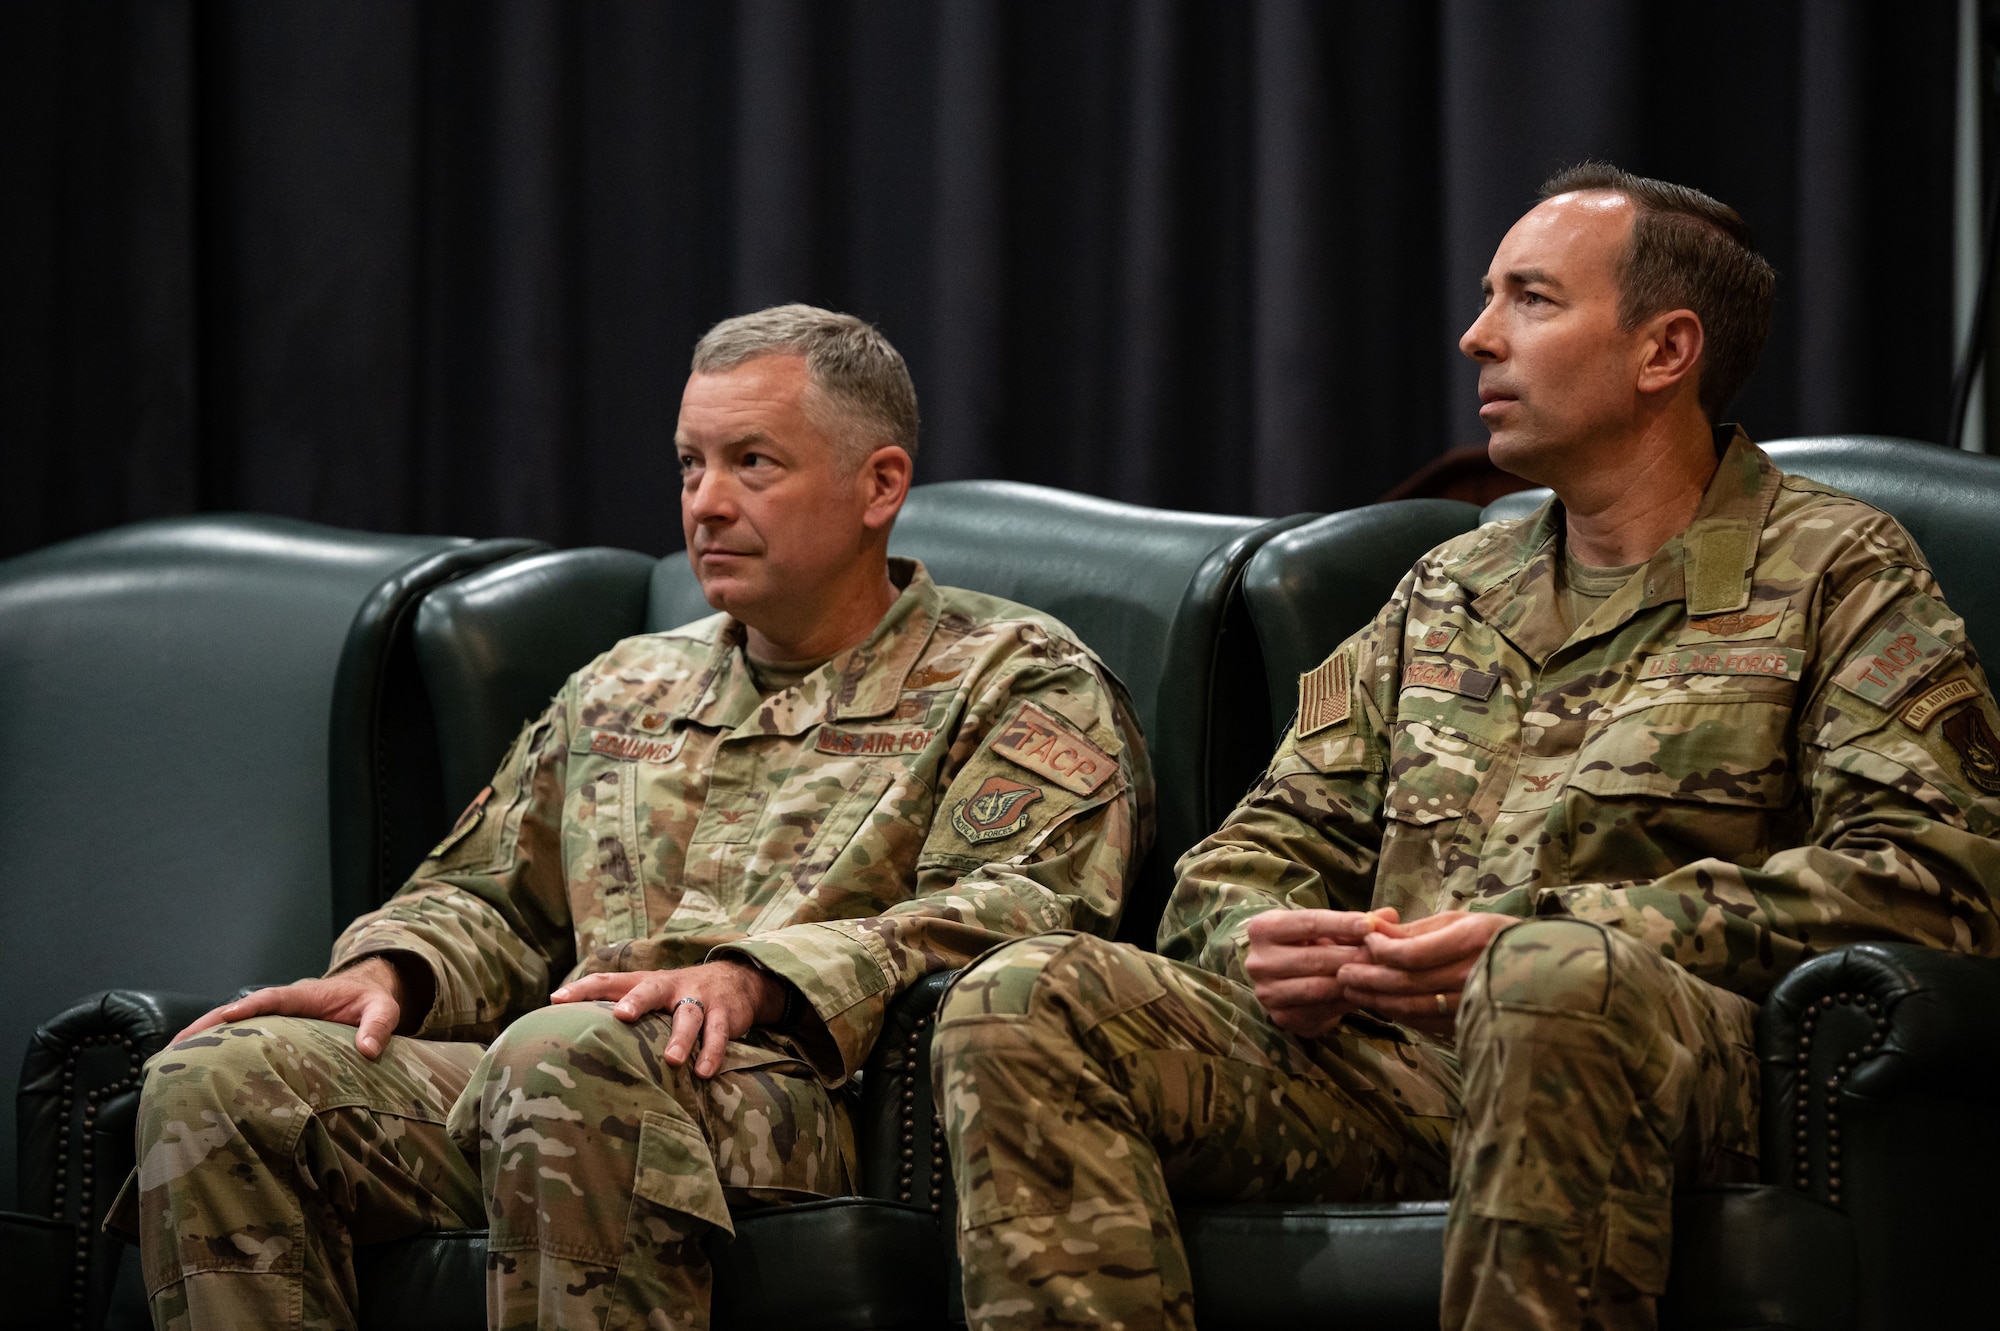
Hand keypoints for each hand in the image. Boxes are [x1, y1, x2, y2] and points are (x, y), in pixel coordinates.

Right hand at [170, 956, 407, 1059]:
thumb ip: (379, 1026)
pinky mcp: (269, 1030)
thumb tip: (368, 1050)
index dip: (247, 1007)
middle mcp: (280, 1004)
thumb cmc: (372, 1001)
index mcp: (303, 995)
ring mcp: (271, 1017)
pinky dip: (213, 1048)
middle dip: (205, 1026)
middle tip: (174, 1048)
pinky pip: (237, 1037)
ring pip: (229, 1025)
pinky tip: (191, 1067)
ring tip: (167, 1061)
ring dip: (200, 1039)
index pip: (270, 998)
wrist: (367, 992)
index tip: (225, 1018)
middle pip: (236, 1011)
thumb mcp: (384, 1010)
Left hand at [551, 961, 786, 1078]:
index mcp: (646, 983)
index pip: (609, 981)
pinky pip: (717, 1034)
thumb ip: (622, 1008)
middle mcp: (671, 987)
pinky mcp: (724, 1014)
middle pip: (650, 989)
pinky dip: (712, 1053)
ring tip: (673, 1060)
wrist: (740, 979)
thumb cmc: (680, 995)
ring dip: (681, 1038)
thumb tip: (575, 1034)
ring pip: (689, 1016)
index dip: (583, 988)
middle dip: (636, 1001)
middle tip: (622, 1016)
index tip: (556, 1000)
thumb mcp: (653, 995)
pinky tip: (704, 1073)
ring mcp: (699, 999)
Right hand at [1244, 907, 1399, 1037]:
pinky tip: (1363, 995)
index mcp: (1263, 929)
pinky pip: (1319, 1011)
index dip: (1341, 924)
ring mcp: (1266, 992)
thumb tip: (1389, 915)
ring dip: (1351, 982)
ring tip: (1378, 976)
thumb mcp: (1327, 928)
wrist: (1285, 978)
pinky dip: (1345, 1004)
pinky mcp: (1280, 1017)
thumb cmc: (1308, 944)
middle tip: (1383, 956)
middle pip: (1313, 958)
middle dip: (1352, 957)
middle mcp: (1258, 962)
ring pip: (1317, 987)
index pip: (1307, 922)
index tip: (1370, 925)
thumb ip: (1356, 922)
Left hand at [1336, 910, 1515, 1034]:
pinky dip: (1399, 1013)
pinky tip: (1380, 1004)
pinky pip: (1427, 1022)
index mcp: (1471, 941)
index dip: (1381, 950)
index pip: (1412, 954)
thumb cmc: (1493, 935)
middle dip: (1369, 978)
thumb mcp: (1458, 921)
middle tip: (1342, 972)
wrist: (1542, 970)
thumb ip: (1414, 930)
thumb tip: (1371, 927)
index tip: (1365, 939)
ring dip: (1377, 999)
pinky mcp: (1470, 1023)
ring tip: (1351, 990)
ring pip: (1413, 1007)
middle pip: (1407, 983)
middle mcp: (1472, 975)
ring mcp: (1473, 1004)